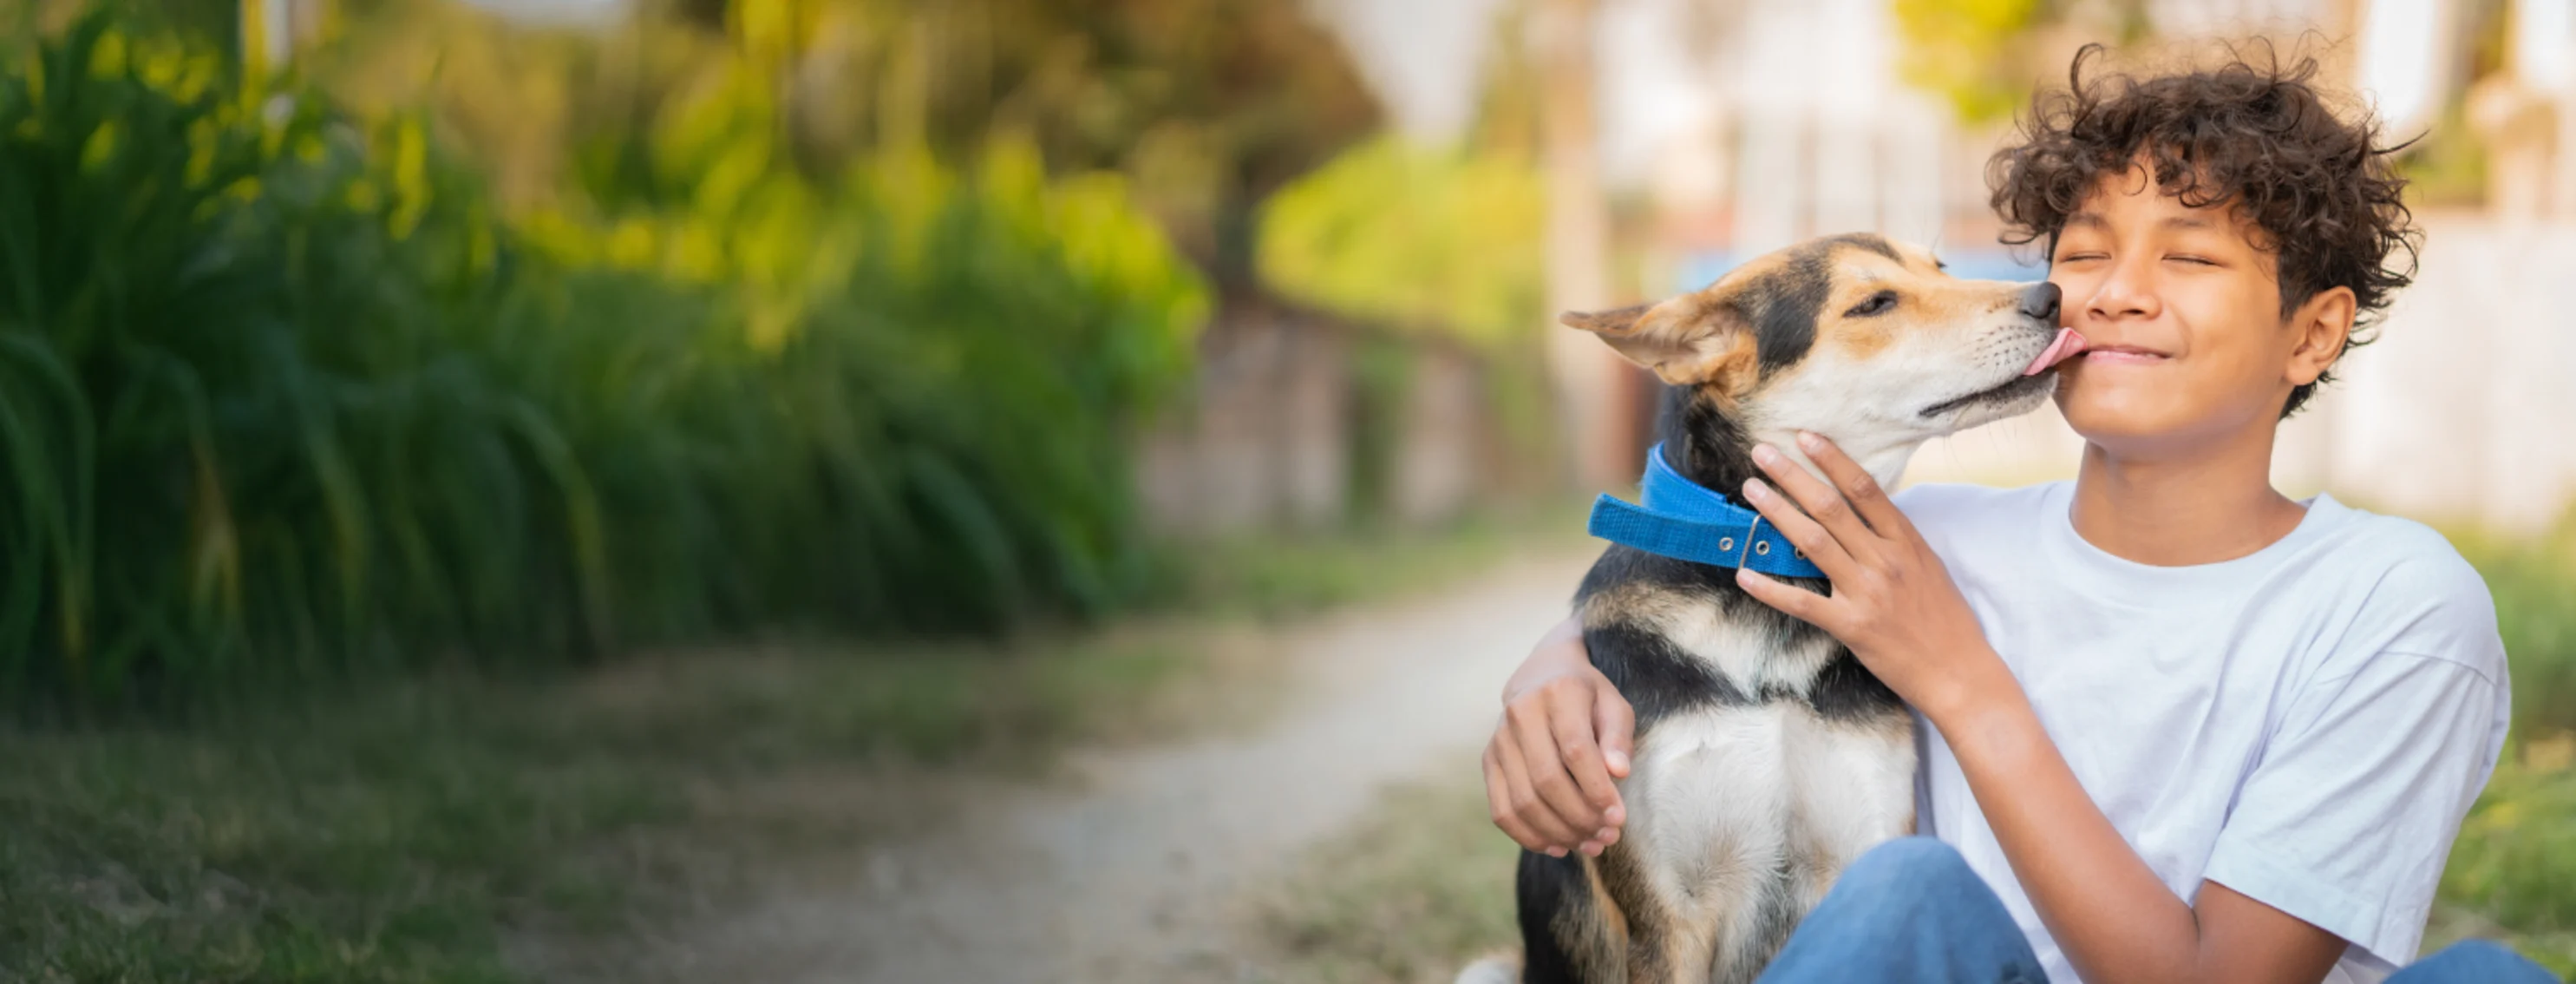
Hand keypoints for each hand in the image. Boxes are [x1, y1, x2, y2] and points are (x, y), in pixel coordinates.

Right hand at [1484, 616, 1634, 856]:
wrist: (1541, 676)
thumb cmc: (1587, 697)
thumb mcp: (1613, 705)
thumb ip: (1618, 737)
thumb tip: (1619, 773)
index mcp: (1558, 692)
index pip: (1575, 751)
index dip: (1597, 790)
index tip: (1618, 817)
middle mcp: (1521, 712)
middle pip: (1547, 780)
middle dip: (1580, 817)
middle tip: (1607, 836)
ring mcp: (1499, 738)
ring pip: (1523, 801)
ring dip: (1559, 832)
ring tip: (1590, 844)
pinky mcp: (1489, 760)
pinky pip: (1501, 810)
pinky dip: (1529, 836)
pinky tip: (1558, 846)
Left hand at [1732, 432, 2006, 720]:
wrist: (1959, 672)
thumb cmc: (1945, 618)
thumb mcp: (1928, 565)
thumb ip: (1894, 538)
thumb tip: (1864, 509)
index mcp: (1906, 541)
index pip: (1864, 489)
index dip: (1833, 459)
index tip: (1806, 437)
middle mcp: (1885, 560)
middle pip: (1830, 507)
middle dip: (1792, 475)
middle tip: (1761, 453)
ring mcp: (1866, 592)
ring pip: (1812, 542)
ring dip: (1777, 512)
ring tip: (1752, 490)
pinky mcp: (1850, 625)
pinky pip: (1802, 602)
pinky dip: (1770, 588)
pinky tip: (1744, 572)